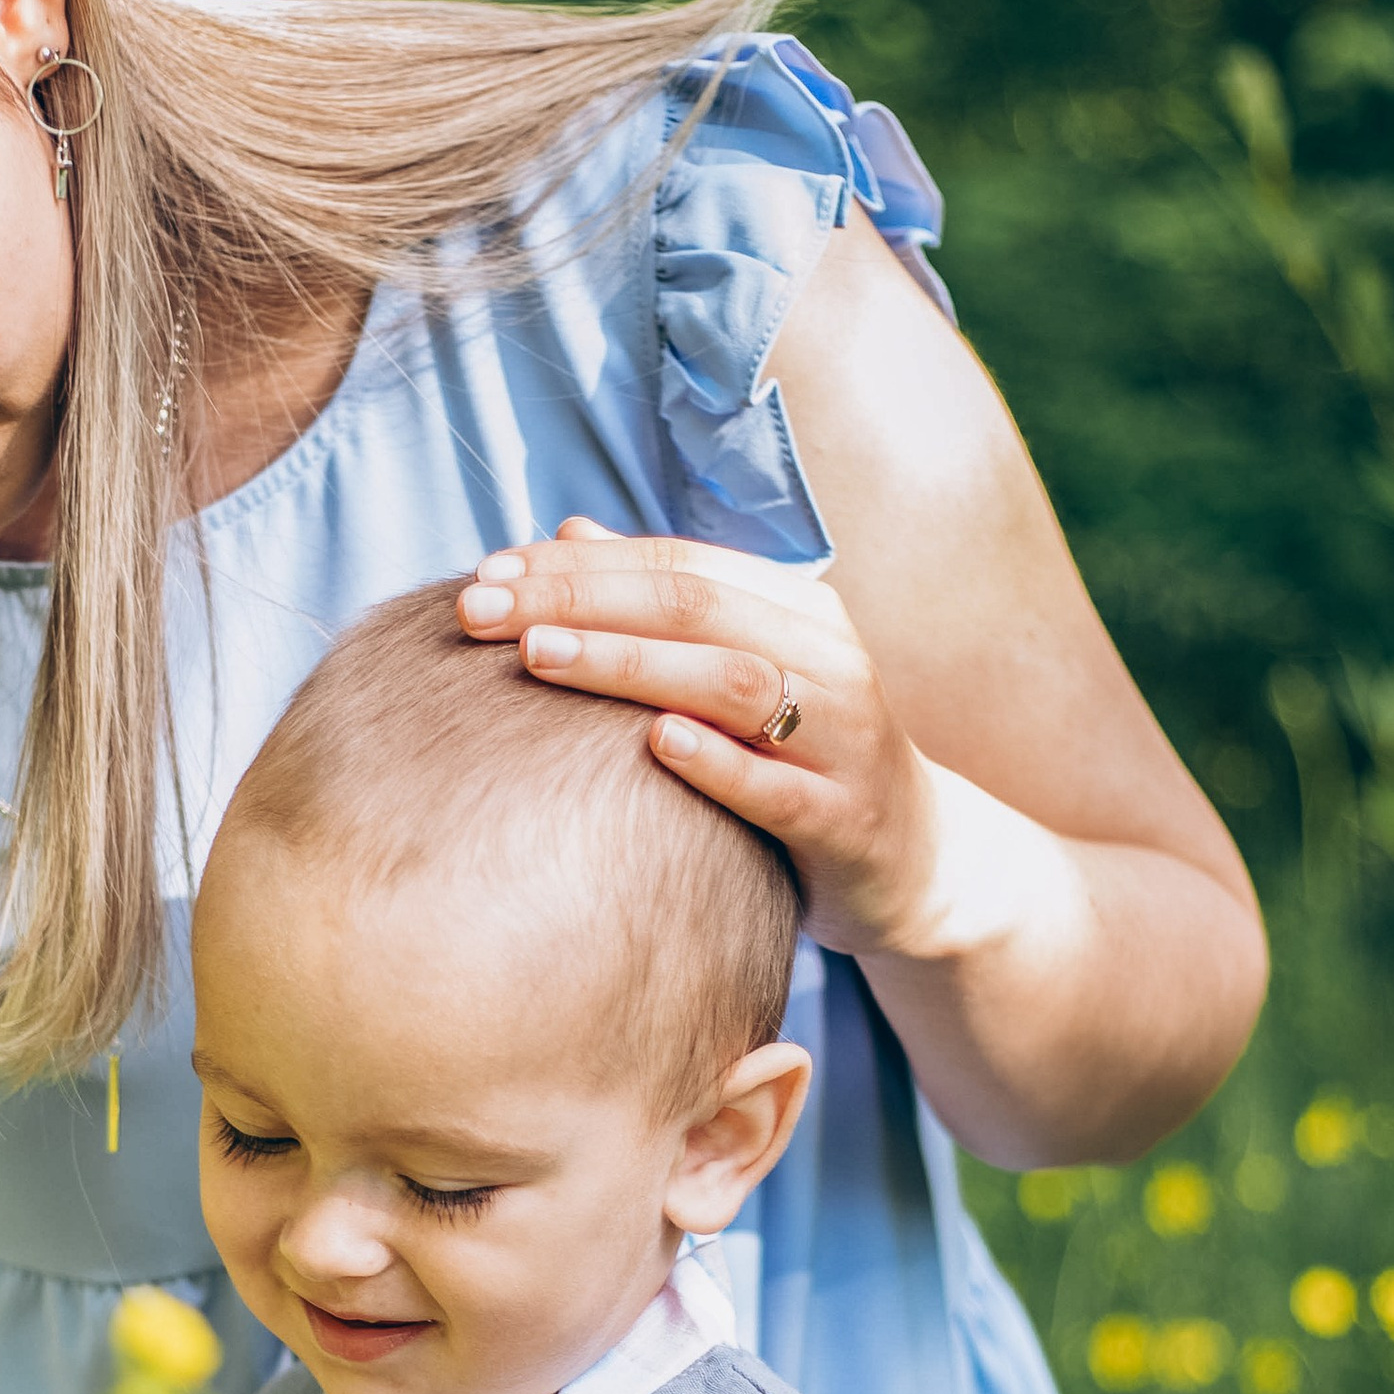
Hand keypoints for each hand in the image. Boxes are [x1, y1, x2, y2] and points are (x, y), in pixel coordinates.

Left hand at [456, 520, 946, 958]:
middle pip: (693, 606)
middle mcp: (826, 657)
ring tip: (539, 655)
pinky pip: (777, 787)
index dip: (578, 564)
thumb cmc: (802, 759)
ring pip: (733, 682)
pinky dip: (718, 762)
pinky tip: (654, 743)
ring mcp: (842, 737)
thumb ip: (664, 606)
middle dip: (579, 600)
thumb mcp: (741, 670)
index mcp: (795, 608)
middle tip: (479, 610)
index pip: (676, 564)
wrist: (914, 860)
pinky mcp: (843, 817)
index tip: (486, 573)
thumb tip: (569, 533)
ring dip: (630, 663)